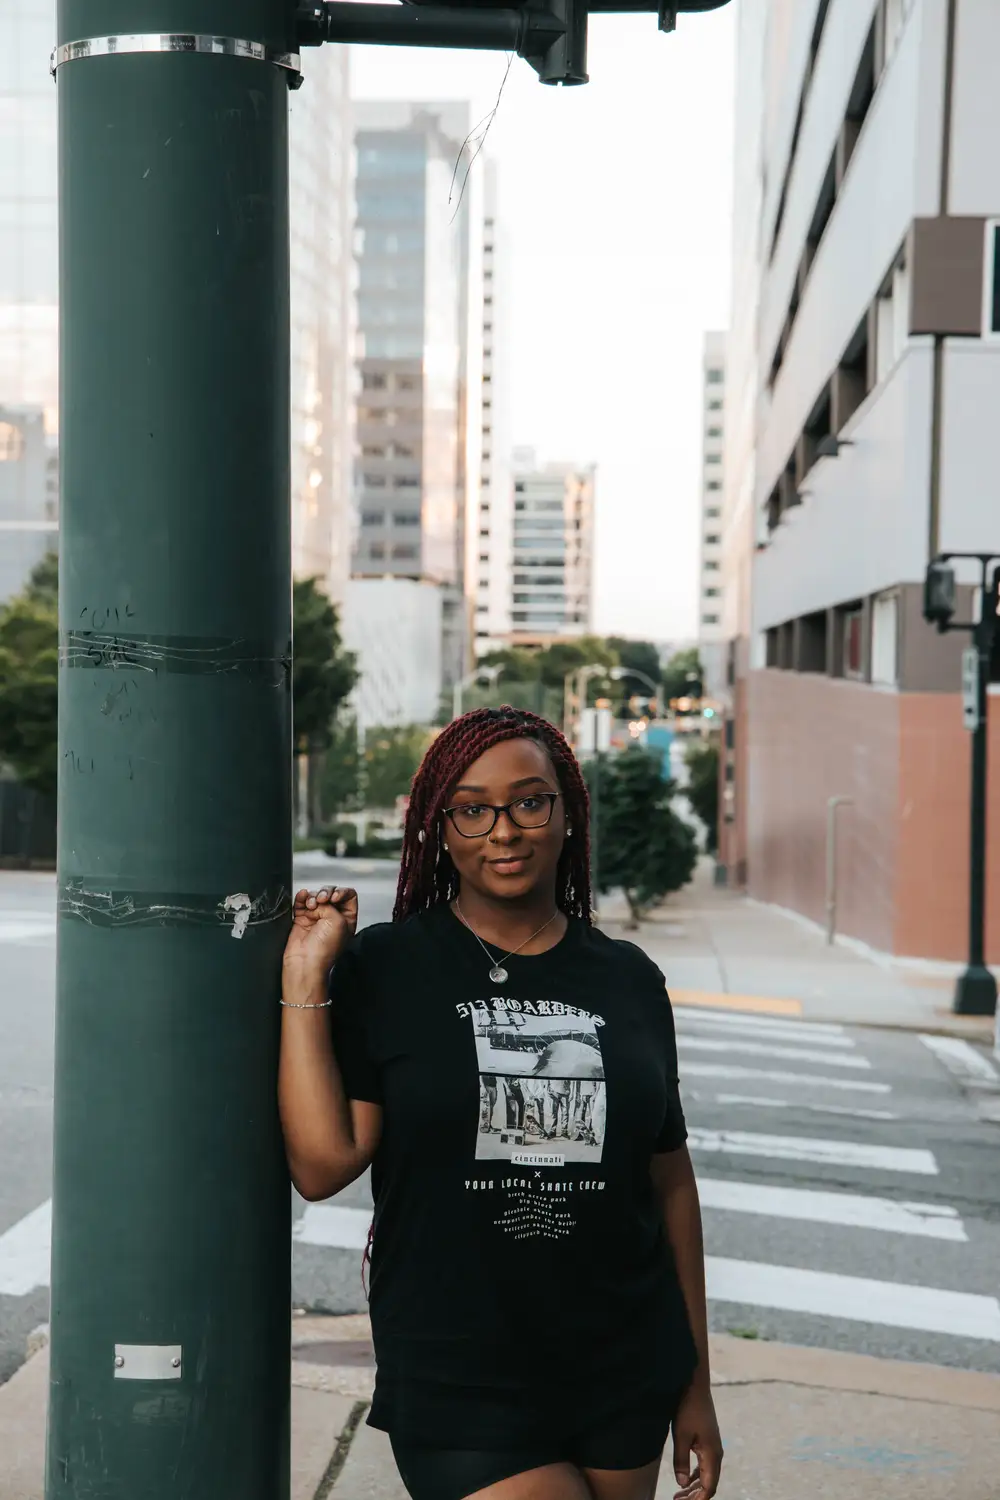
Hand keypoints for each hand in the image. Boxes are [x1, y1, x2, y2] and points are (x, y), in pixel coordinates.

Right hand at [283, 887, 357, 985]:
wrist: (305, 961)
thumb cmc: (325, 949)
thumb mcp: (339, 921)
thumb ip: (332, 904)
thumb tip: (321, 900)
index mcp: (347, 919)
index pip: (349, 896)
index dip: (342, 892)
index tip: (335, 898)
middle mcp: (333, 918)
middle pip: (331, 893)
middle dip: (326, 893)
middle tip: (323, 899)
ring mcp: (317, 918)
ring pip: (316, 896)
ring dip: (313, 896)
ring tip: (311, 905)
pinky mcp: (302, 918)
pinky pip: (302, 901)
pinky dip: (302, 897)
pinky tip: (303, 897)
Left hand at [673, 1382, 722, 1499]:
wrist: (695, 1386)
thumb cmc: (687, 1409)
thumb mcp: (681, 1436)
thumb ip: (681, 1461)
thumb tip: (682, 1484)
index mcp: (712, 1454)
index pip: (709, 1487)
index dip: (698, 1499)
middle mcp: (716, 1453)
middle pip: (708, 1483)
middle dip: (695, 1496)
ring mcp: (713, 1447)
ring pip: (706, 1475)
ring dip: (694, 1487)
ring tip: (678, 1495)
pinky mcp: (708, 1441)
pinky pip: (704, 1465)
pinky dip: (695, 1475)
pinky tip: (685, 1480)